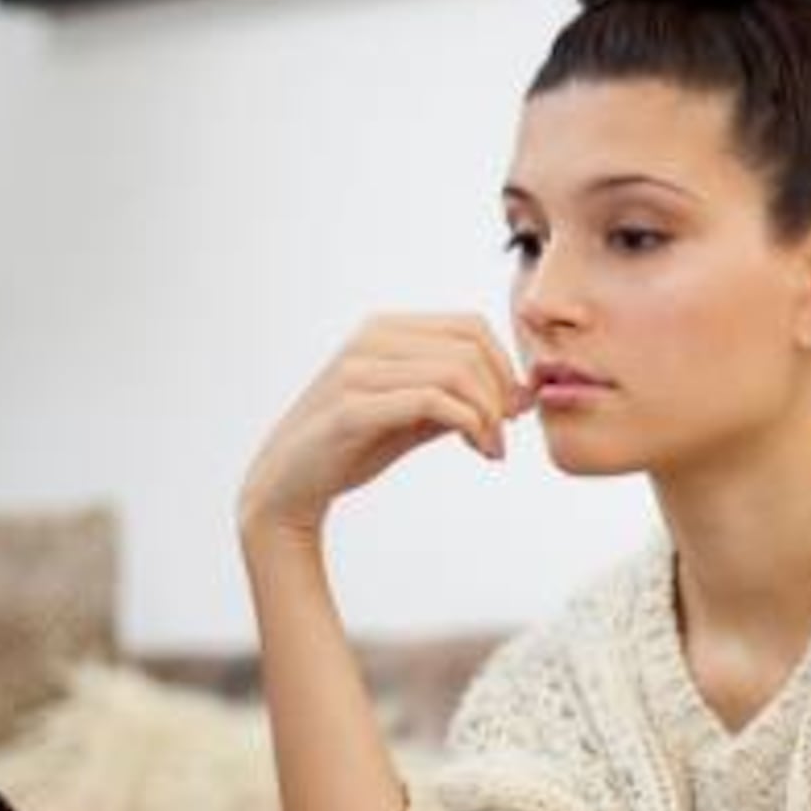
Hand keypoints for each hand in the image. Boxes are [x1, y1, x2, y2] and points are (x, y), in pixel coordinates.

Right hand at [237, 312, 533, 538]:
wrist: (287, 485)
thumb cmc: (353, 447)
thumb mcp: (415, 416)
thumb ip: (460, 399)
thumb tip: (523, 395)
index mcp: (385, 329)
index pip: (470, 325)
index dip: (504, 366)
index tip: (512, 411)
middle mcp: (370, 339)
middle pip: (470, 346)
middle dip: (501, 392)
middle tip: (505, 435)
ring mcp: (357, 370)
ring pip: (456, 372)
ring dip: (488, 414)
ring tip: (492, 448)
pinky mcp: (351, 407)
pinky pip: (432, 401)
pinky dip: (470, 424)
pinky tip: (479, 450)